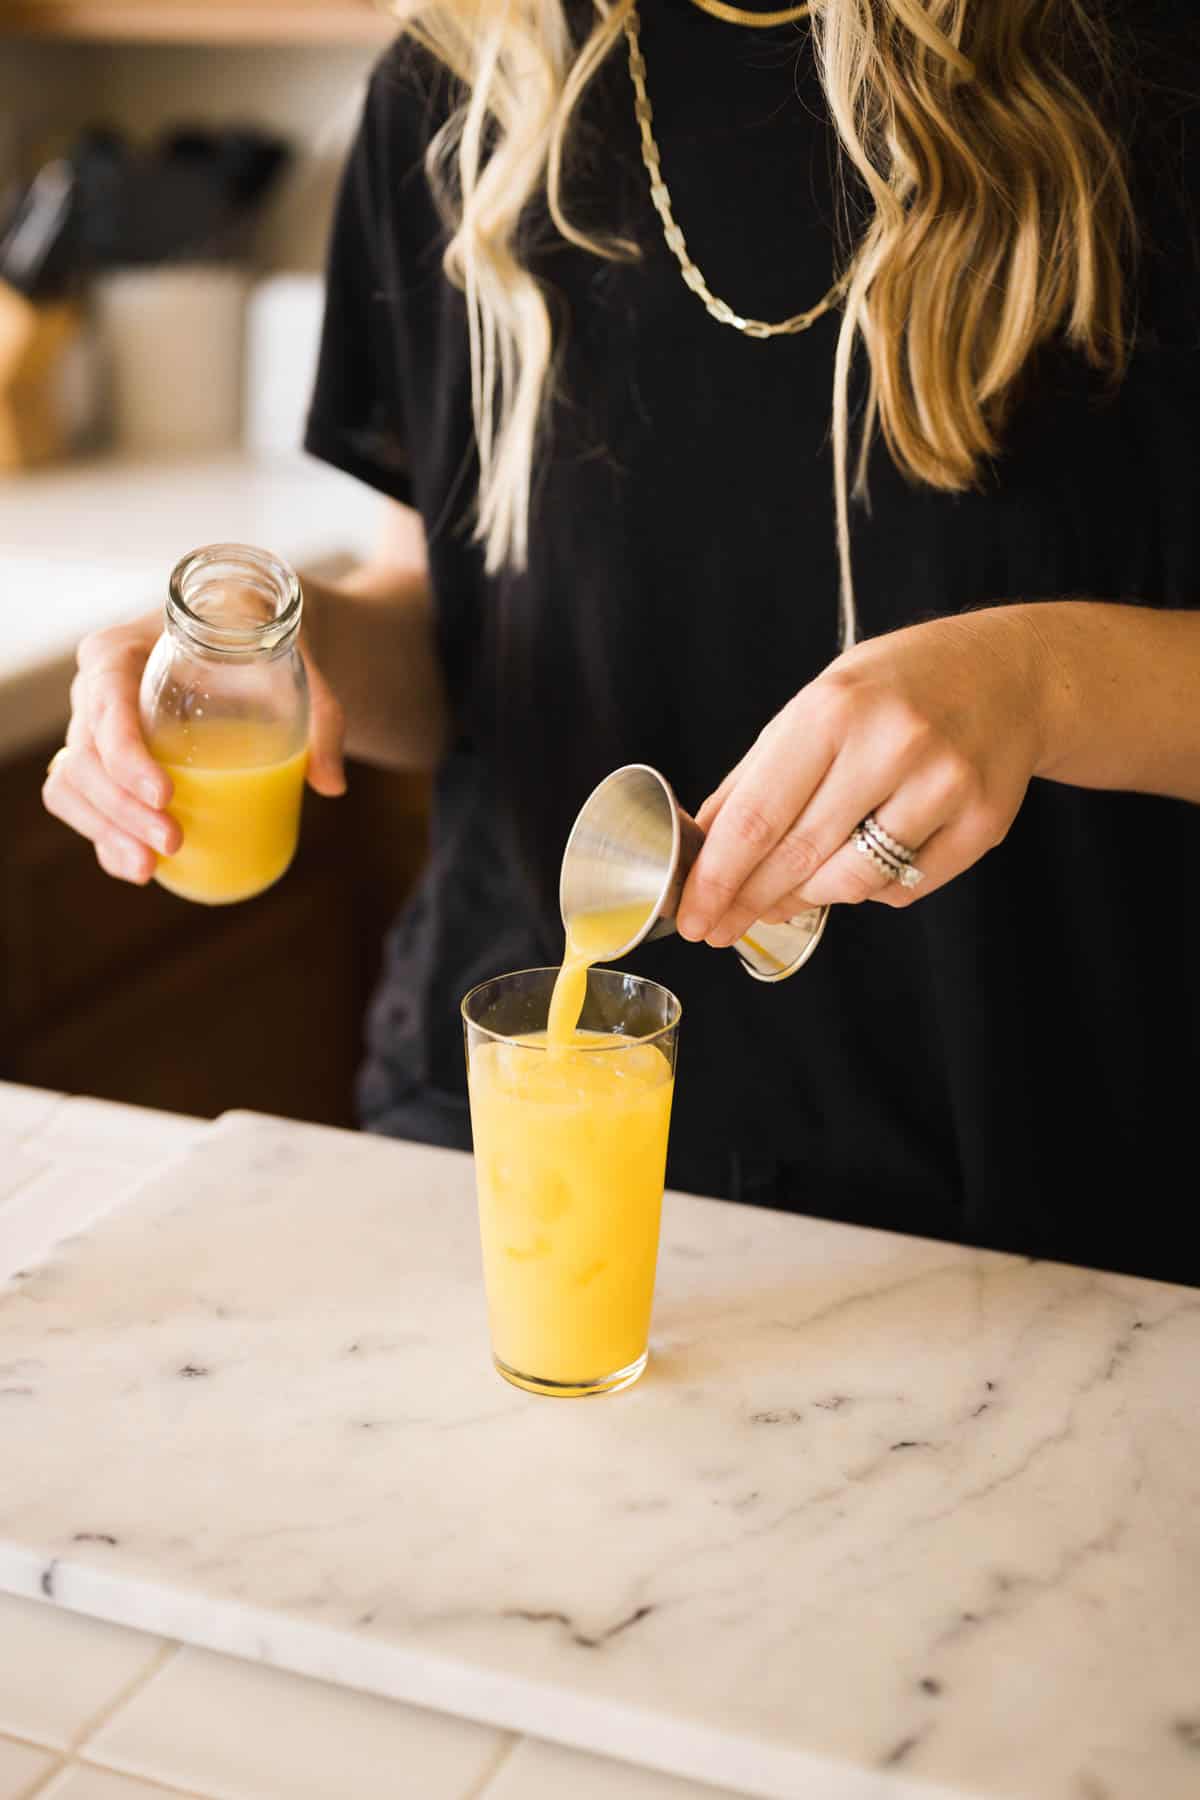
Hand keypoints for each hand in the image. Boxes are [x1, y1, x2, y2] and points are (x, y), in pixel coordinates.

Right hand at [42, 617, 346, 886]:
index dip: (127, 755)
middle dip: (122, 809)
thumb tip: (331, 785)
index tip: (166, 796)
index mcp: (121, 650)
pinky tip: (139, 869)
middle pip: (87, 756)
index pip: (107, 704)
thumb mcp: (293, 659)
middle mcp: (96, 689)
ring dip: (105, 832)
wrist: (244, 632)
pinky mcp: (106, 760)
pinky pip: (83, 802)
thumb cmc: (261, 637)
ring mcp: (94, 728)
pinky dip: (103, 838)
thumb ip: (319, 714)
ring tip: (150, 870)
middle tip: (175, 842)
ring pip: (73, 785)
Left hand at [677, 609, 1050, 944]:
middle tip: (718, 927)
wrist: (1012, 674)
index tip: (692, 914)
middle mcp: (892, 745)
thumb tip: (704, 842)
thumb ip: (758, 775)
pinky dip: (870, 889)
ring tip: (786, 895)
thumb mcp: (818, 704)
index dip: (717, 877)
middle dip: (749, 902)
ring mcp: (944, 786)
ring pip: (852, 882)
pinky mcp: (983, 823)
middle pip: (799, 855)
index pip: (758, 816)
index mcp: (834, 710)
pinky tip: (860, 866)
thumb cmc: (900, 687)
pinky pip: (905, 888)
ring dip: (807, 899)